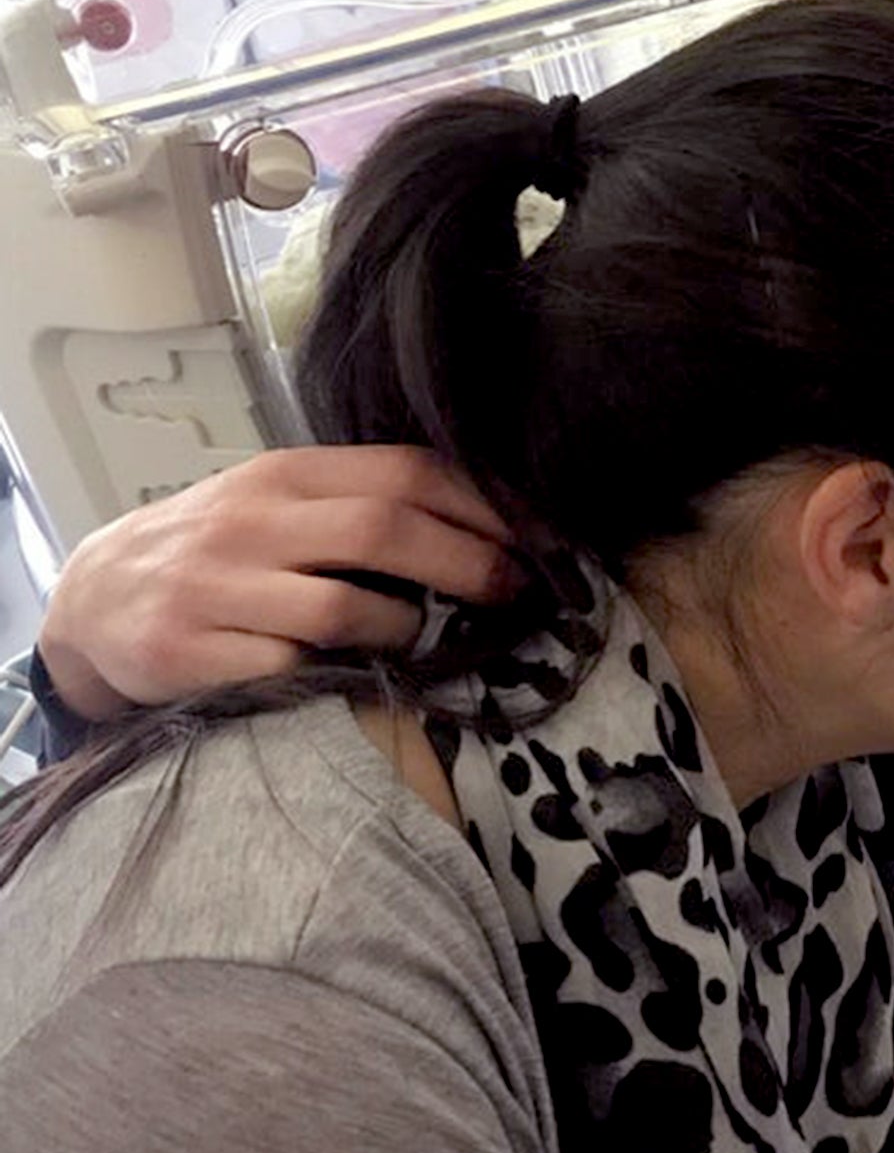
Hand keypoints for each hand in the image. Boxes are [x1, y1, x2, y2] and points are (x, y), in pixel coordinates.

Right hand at [38, 447, 516, 719]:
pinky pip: (292, 670)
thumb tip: (492, 527)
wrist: (94, 601)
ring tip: (432, 643)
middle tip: (520, 593)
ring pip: (344, 609)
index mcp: (287, 475)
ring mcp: (218, 587)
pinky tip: (360, 679)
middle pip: (385, 530)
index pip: (406, 473)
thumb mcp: (281, 505)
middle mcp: (252, 522)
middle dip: (470, 564)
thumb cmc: (219, 551)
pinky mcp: (192, 653)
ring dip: (409, 632)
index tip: (540, 540)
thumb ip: (363, 505)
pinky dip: (338, 678)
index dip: (484, 506)